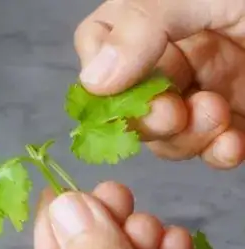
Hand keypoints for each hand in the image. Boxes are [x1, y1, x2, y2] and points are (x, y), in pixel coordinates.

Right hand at [74, 0, 244, 168]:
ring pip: (163, 134)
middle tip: (171, 114)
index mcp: (158, 20)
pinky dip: (217, 155)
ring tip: (217, 117)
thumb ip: (143, 26)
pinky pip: (210, 151)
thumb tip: (92, 80)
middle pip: (126, 102)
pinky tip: (231, 144)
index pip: (99, 43)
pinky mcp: (235, 122)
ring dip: (184, 138)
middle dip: (144, 118)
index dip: (97, 71)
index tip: (113, 87)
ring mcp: (202, 90)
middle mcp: (174, 57)